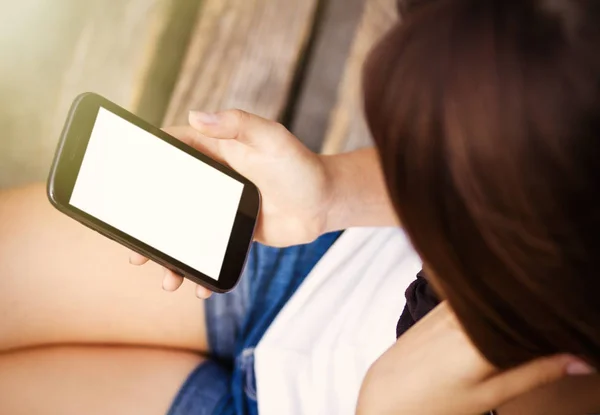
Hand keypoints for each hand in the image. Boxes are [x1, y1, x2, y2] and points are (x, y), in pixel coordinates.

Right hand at [131, 109, 332, 297]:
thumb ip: (238, 125)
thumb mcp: (271, 138)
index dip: (142, 164)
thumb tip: (196, 115)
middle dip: (145, 224)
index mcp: (213, 151)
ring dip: (169, 254)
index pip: (169, 153)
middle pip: (166, 198)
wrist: (323, 203)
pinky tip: (197, 284)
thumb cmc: (299, 166)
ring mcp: (218, 207)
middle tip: (132, 249)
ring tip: (165, 276)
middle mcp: (210, 179)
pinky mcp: (230, 231)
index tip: (118, 182)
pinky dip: (199, 267)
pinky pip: (207, 249)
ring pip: (182, 230)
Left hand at [357, 302, 594, 414]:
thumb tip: (581, 359)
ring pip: (494, 300)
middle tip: (550, 334)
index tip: (566, 333)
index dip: (553, 322)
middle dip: (533, 315)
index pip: (532, 314)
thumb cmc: (433, 403)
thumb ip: (537, 373)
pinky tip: (494, 324)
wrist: (385, 396)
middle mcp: (465, 310)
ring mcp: (449, 303)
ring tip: (520, 332)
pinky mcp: (438, 305)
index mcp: (482, 332)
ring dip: (511, 311)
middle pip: (513, 303)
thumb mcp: (490, 395)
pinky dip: (490, 308)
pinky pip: (473, 299)